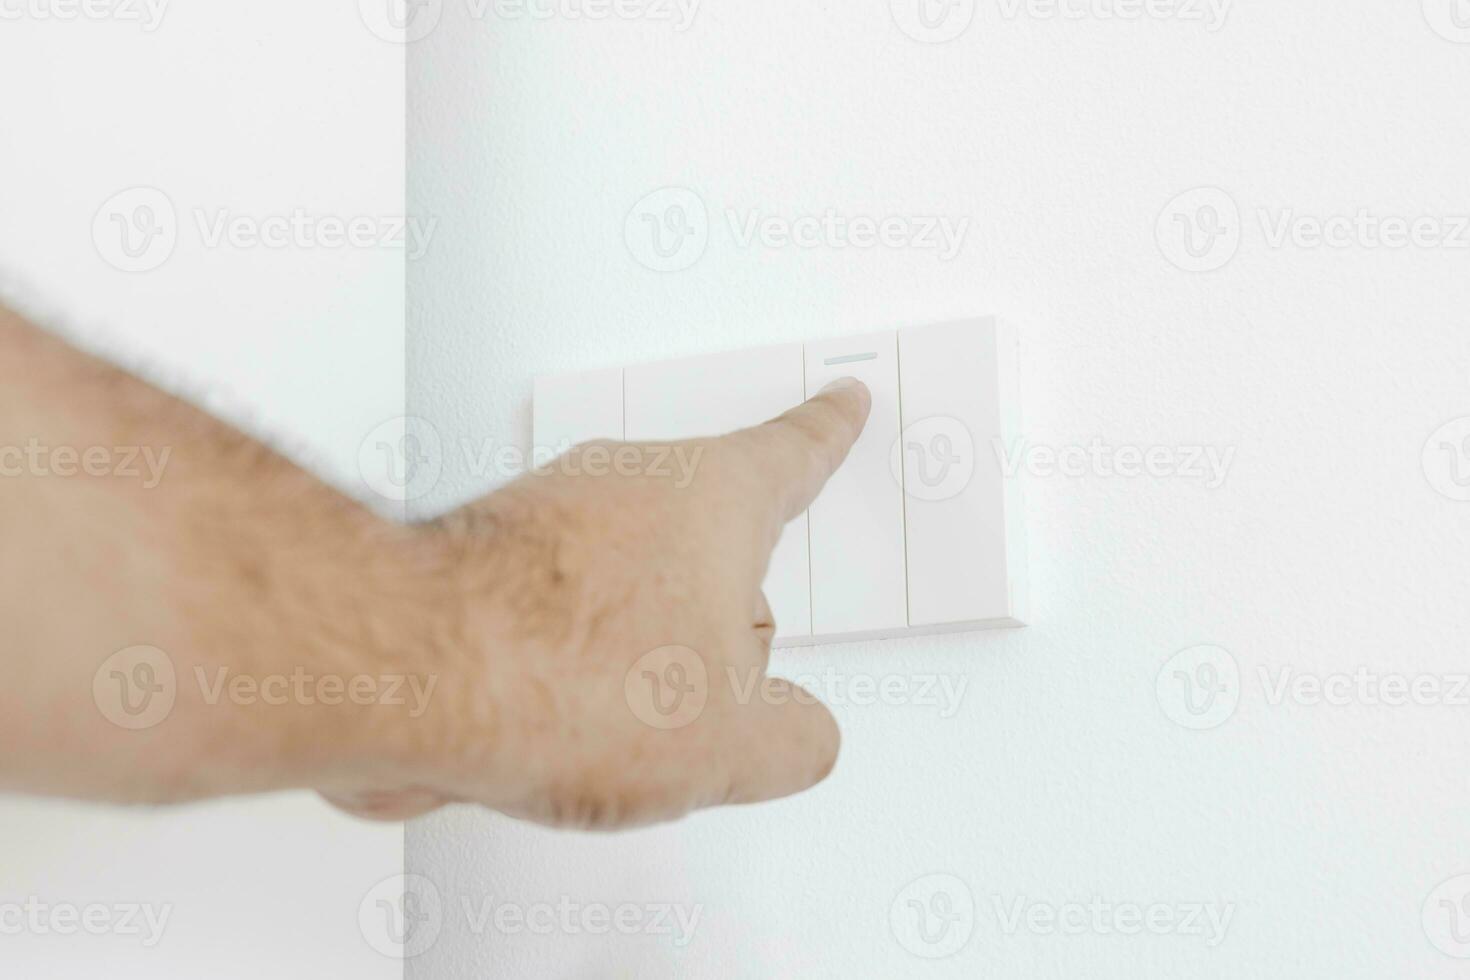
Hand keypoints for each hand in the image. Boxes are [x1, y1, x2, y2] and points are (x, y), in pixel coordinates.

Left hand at [324, 378, 870, 828]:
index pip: (792, 453)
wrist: (405, 674)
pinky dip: (560, 670)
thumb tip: (796, 735)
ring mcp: (544, 517)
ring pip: (623, 588)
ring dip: (629, 655)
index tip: (841, 403)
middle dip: (710, 620)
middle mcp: (625, 485)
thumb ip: (793, 739)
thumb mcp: (736, 743)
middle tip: (705, 688)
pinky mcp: (477, 564)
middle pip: (704, 545)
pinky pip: (551, 620)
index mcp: (710, 499)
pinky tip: (548, 724)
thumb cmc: (563, 672)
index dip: (826, 434)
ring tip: (608, 724)